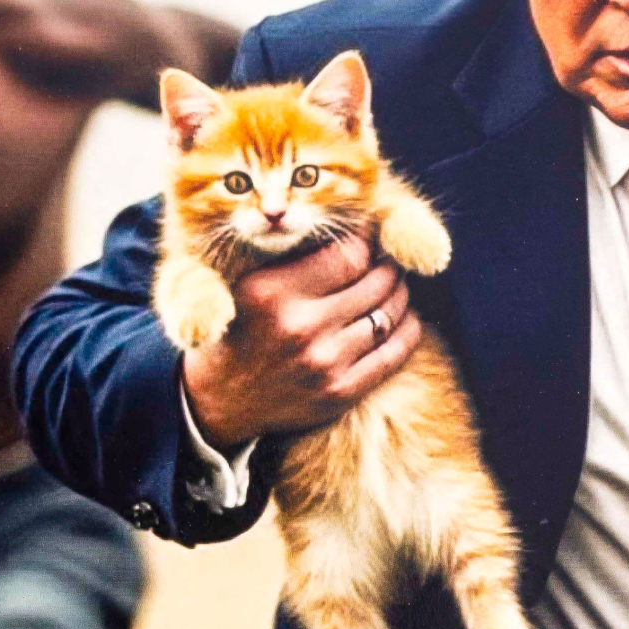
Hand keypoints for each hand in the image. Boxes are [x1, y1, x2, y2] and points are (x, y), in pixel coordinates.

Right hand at [178, 236, 419, 446]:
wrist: (220, 399)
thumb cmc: (238, 330)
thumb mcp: (250, 284)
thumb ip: (294, 258)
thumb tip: (352, 230)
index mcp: (273, 292)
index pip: (348, 255)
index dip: (368, 241)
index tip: (371, 234)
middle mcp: (302, 327)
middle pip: (376, 283)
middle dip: (389, 266)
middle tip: (390, 259)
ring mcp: (325, 363)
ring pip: (388, 316)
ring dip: (400, 295)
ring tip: (397, 285)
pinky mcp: (341, 393)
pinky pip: (393, 354)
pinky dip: (408, 330)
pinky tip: (406, 318)